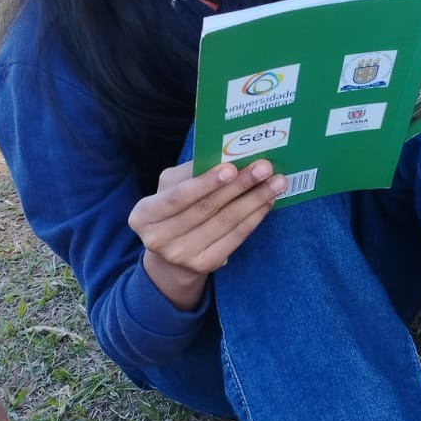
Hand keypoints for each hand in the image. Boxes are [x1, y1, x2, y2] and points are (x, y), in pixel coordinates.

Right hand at [130, 158, 286, 306]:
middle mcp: (159, 239)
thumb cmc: (174, 209)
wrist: (172, 252)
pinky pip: (235, 238)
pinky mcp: (204, 265)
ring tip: (275, 183)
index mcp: (144, 214)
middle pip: (206, 209)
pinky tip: (267, 202)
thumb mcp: (171, 188)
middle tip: (264, 168)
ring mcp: (182, 255)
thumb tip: (227, 156)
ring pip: (225, 222)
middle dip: (239, 185)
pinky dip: (254, 218)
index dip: (205, 183)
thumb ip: (191, 172)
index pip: (177, 197)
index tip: (232, 167)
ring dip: (254, 200)